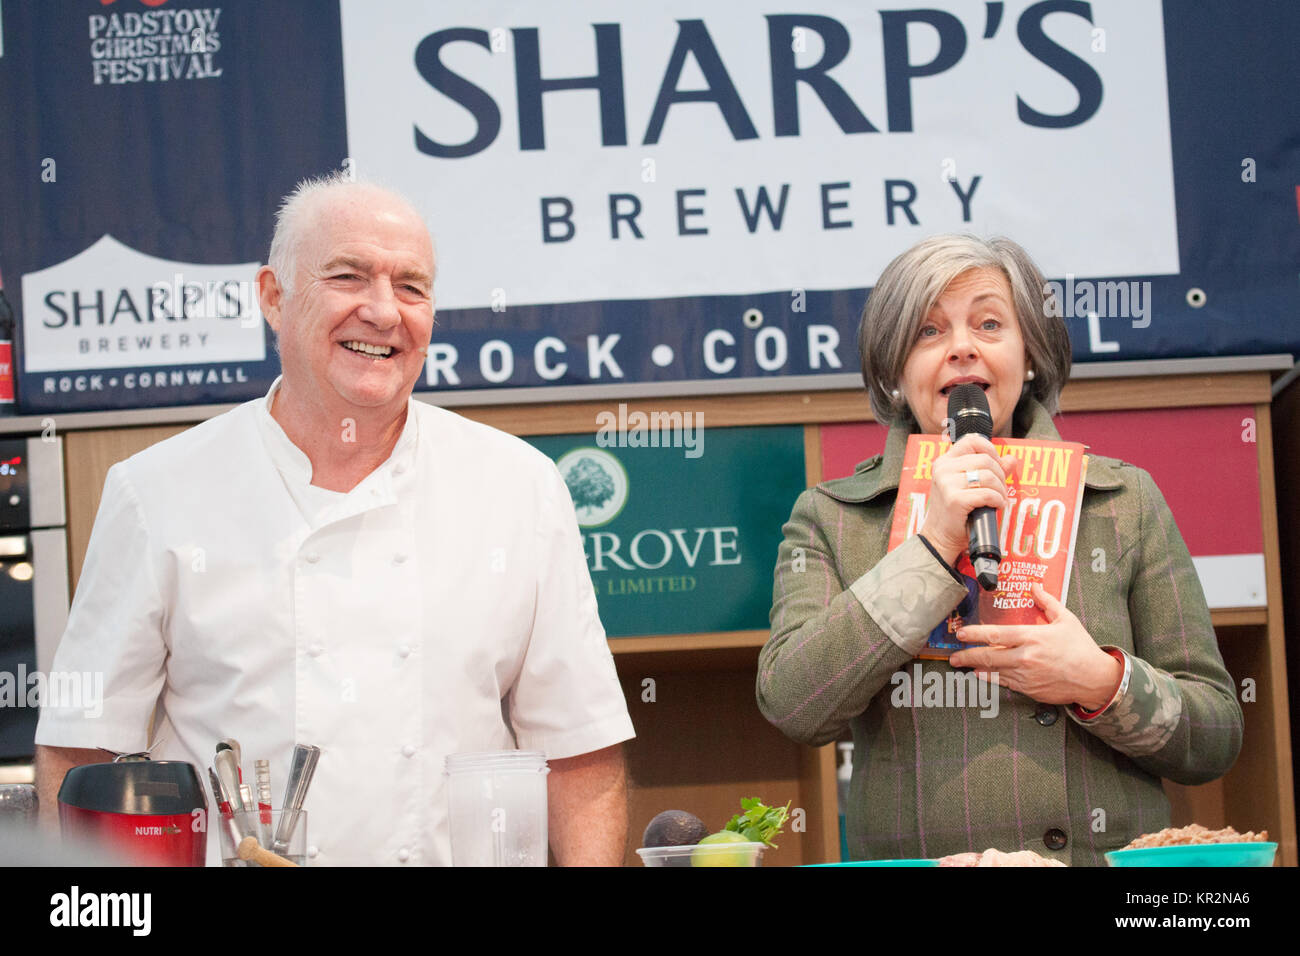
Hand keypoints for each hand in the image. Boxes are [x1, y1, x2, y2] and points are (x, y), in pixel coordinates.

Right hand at [917, 434, 1019, 564]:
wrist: (940, 537)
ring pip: (988, 476)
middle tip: (1000, 490)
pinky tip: (995, 506)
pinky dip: (997, 500)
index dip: (990, 450)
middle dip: (1000, 475)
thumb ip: (991, 470)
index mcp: (944, 462)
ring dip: (1000, 490)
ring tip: (999, 500)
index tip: (996, 466)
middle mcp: (943, 469)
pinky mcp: (954, 499)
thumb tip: (1012, 459)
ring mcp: (946, 483)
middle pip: (985, 459)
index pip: (972, 441)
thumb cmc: (956, 512)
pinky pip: (987, 494)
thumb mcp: (970, 486)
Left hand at [947, 584, 1123, 709]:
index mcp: (1033, 637)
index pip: (996, 634)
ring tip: (963, 665)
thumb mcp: (1066, 620)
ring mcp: (1027, 675)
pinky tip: (981, 675)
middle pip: (989, 656)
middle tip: (953, 656)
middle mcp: (1026, 657)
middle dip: (967, 655)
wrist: (1095, 679)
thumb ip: (1047, 602)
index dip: (975, 634)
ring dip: (976, 668)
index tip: (961, 633)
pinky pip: (1005, 683)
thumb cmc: (1081, 648)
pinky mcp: (1030, 689)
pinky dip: (991, 679)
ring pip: (994, 671)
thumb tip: (1035, 586)